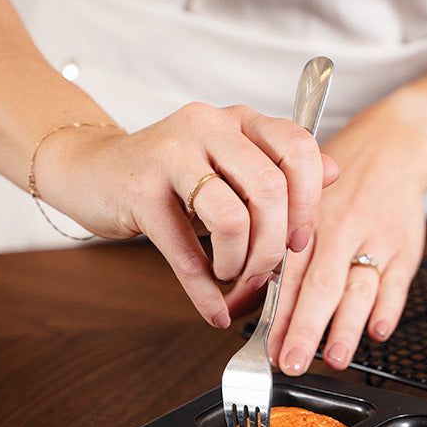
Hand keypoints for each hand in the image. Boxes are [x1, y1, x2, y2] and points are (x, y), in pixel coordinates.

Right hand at [36, 102, 338, 327]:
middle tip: (265, 272)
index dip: (308, 202)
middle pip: (269, 190)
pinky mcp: (139, 188)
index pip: (299, 149)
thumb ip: (281, 170)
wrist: (91, 171)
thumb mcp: (231, 167)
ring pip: (231, 217)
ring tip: (231, 276)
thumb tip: (335, 173)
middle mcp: (209, 126)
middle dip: (274, 246)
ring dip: (239, 264)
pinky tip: (212, 306)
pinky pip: (184, 248)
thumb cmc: (170, 176)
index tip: (300, 241)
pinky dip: (203, 288)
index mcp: (241, 121)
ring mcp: (171, 153)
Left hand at [225, 99, 426, 373]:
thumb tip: (231, 306)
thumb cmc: (338, 187)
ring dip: (347, 326)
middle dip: (305, 328)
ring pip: (360, 287)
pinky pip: (397, 282)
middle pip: (321, 284)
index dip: (277, 314)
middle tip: (292, 362)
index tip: (268, 348)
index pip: (287, 274)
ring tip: (335, 359)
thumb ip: (268, 261)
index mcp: (306, 221)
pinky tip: (377, 332)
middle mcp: (340, 229)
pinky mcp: (405, 248)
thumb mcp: (296, 209)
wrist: (393, 149)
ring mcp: (375, 239)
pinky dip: (389, 308)